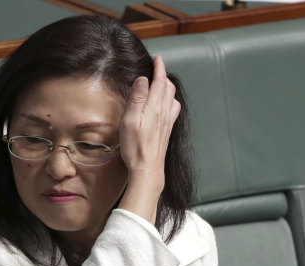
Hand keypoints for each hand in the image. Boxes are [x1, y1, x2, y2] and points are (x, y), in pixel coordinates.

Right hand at [117, 55, 180, 223]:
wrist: (148, 168)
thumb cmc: (136, 146)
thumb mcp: (130, 120)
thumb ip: (137, 98)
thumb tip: (143, 79)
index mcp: (155, 107)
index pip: (160, 81)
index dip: (159, 68)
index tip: (157, 58)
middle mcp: (165, 112)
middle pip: (168, 88)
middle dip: (163, 76)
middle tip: (156, 69)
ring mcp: (168, 122)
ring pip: (172, 98)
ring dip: (167, 87)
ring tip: (160, 84)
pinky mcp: (167, 131)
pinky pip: (173, 109)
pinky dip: (170, 100)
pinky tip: (165, 105)